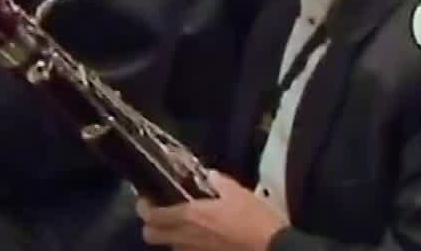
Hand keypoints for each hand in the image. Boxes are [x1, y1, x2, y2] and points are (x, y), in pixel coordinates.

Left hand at [137, 173, 288, 250]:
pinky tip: (200, 238)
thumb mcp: (238, 193)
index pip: (150, 216)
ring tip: (183, 225)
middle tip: (161, 213)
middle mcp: (186, 238)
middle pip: (150, 235)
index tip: (148, 198)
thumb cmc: (256, 220)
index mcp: (190, 216)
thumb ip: (218, 182)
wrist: (276, 250)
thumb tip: (208, 175)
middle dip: (151, 224)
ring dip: (171, 236)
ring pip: (169, 246)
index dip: (144, 207)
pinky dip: (188, 246)